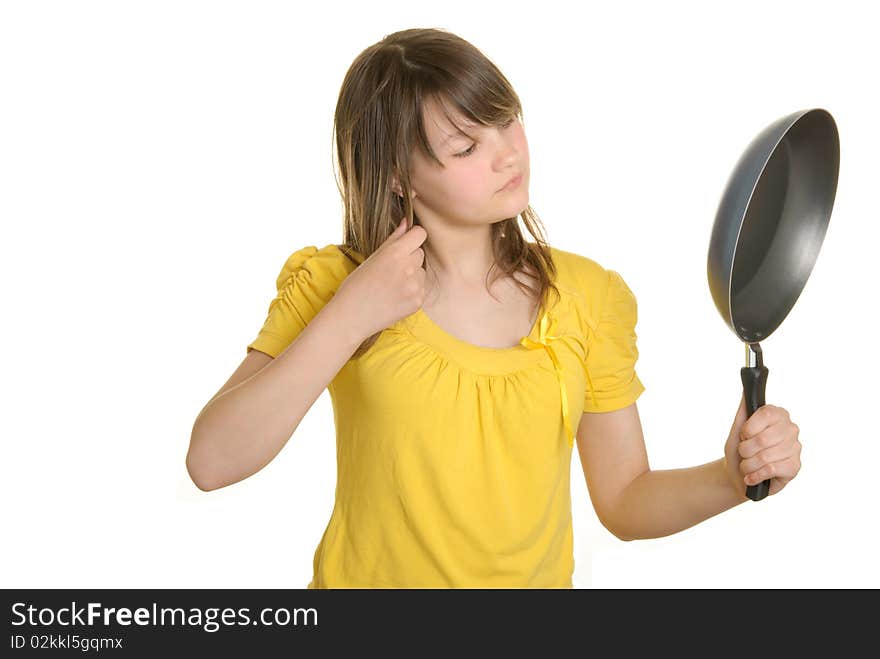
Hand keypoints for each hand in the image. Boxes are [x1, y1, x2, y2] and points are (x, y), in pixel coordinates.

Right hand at [331, 216, 427, 340]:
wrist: (351, 317)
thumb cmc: (355, 286)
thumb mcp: (371, 258)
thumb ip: (393, 239)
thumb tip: (406, 222)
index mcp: (395, 253)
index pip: (420, 234)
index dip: (413, 237)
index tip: (405, 243)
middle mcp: (408, 268)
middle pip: (420, 253)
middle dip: (409, 257)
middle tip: (391, 269)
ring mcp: (415, 287)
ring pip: (422, 272)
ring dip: (412, 275)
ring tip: (392, 285)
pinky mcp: (418, 302)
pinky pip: (421, 289)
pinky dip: (412, 291)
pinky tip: (395, 296)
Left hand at [723, 394, 801, 498]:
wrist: (737, 476)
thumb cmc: (738, 451)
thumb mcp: (737, 429)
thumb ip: (744, 410)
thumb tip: (746, 392)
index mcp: (778, 414)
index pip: (766, 414)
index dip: (749, 428)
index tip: (743, 436)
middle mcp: (791, 429)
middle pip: (763, 439)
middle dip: (745, 450)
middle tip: (744, 453)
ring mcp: (795, 448)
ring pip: (765, 457)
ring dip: (748, 465)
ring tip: (747, 466)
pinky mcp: (795, 467)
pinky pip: (770, 469)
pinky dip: (755, 475)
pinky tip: (752, 477)